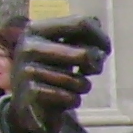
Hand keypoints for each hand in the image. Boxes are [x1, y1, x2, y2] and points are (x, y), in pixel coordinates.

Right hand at [9, 17, 109, 132]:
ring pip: (79, 81)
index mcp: (36, 29)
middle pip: (84, 54)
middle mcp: (28, 47)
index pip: (81, 23)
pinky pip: (71, 98)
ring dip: (82, 87)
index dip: (101, 38)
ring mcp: (27, 71)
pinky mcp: (31, 94)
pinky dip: (73, 101)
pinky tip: (62, 100)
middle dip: (96, 65)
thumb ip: (80, 35)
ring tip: (70, 87)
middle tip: (91, 70)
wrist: (27, 108)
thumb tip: (96, 28)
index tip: (105, 50)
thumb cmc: (52, 72)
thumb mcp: (63, 49)